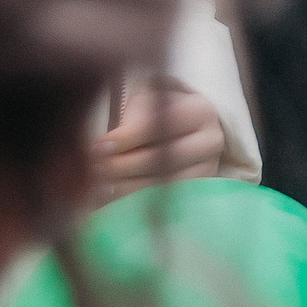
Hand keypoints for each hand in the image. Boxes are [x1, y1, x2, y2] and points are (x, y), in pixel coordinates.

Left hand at [93, 78, 225, 198]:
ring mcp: (209, 168)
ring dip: (127, 184)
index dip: (129, 137)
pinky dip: (136, 199)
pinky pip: (165, 200)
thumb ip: (129, 122)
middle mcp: (212, 140)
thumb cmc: (154, 115)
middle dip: (125, 164)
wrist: (177, 133)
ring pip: (166, 182)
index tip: (98, 146)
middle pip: (167, 157)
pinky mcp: (198, 191)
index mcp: (201, 111)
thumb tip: (104, 147)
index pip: (166, 124)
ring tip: (99, 182)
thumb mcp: (144, 106)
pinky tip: (115, 193)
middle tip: (95, 168)